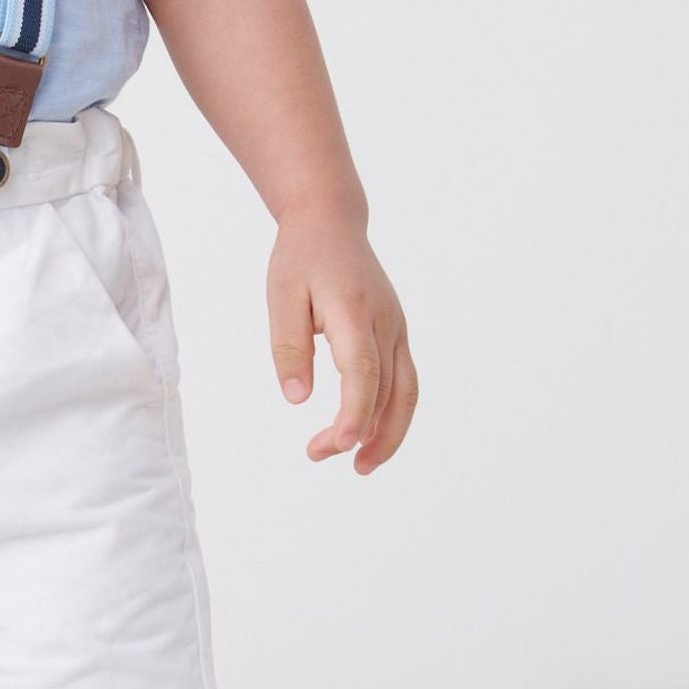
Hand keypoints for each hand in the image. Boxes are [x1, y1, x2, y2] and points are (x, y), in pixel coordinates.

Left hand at [267, 213, 417, 473]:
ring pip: (406, 392)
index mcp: (355, 311)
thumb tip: (296, 399)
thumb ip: (290, 347)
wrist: (331, 223)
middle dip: (362, 433)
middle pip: (388, 390)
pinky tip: (369, 435)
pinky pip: (404, 382)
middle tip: (322, 456)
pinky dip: (391, 414)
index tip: (341, 444)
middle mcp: (386, 323)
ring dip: (388, 433)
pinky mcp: (397, 334)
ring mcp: (397, 329)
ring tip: (360, 465)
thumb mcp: (282, 297)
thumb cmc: (302, 259)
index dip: (356, 412)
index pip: (363, 371)